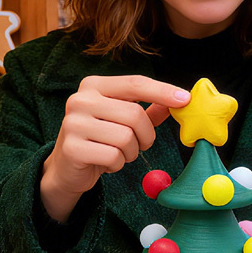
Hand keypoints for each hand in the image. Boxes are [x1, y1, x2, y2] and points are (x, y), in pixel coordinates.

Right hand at [41, 75, 189, 221]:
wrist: (66, 169)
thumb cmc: (99, 140)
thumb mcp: (121, 121)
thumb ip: (147, 109)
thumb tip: (177, 100)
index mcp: (93, 86)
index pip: (135, 83)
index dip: (162, 91)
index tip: (185, 99)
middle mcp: (80, 100)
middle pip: (134, 114)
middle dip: (146, 135)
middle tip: (142, 144)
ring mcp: (73, 123)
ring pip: (126, 138)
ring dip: (131, 152)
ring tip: (120, 153)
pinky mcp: (72, 148)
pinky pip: (113, 156)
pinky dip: (118, 164)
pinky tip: (106, 163)